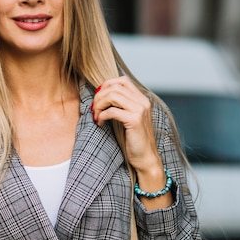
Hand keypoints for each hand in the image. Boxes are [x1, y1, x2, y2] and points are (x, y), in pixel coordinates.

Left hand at [92, 77, 171, 207]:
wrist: (146, 158)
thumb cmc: (134, 141)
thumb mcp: (128, 119)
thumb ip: (121, 106)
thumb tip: (101, 96)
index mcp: (142, 99)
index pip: (122, 81)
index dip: (106, 85)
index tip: (98, 98)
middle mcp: (142, 102)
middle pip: (115, 86)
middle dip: (99, 96)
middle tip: (93, 108)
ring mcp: (140, 110)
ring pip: (112, 96)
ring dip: (99, 105)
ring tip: (96, 116)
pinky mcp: (134, 120)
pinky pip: (112, 111)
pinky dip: (102, 115)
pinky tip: (100, 123)